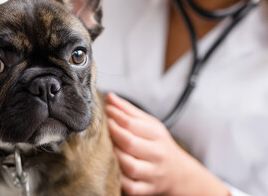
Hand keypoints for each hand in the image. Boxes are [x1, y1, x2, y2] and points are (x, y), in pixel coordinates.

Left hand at [105, 93, 229, 195]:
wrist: (179, 173)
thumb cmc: (159, 145)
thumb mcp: (150, 124)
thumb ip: (128, 110)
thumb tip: (110, 97)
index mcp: (158, 135)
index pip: (132, 123)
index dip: (115, 115)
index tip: (106, 110)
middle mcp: (157, 155)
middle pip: (130, 143)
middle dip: (112, 133)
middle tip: (103, 126)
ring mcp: (152, 174)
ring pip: (129, 166)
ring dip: (114, 155)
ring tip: (105, 146)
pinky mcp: (146, 190)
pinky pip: (130, 186)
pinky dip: (119, 178)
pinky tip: (112, 167)